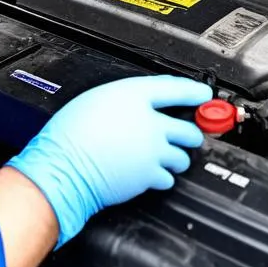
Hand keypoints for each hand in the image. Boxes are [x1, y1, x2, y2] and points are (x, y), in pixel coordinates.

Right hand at [6, 75, 212, 246]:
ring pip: (183, 156)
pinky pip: (169, 178)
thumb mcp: (95, 100)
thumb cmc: (70, 135)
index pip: (174, 88)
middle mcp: (150, 123)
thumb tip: (137, 107)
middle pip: (188, 128)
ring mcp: (153, 152)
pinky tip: (152, 173)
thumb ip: (124, 101)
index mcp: (133, 97)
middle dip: (191, 132)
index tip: (203, 94)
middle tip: (188, 134)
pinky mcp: (150, 176)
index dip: (193, 91)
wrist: (64, 168)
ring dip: (178, 157)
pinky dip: (163, 176)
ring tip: (167, 157)